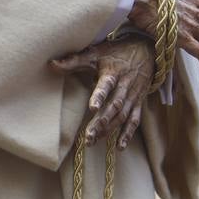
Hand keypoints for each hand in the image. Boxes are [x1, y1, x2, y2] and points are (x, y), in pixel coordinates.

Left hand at [49, 34, 153, 148]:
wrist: (146, 52)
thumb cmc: (116, 53)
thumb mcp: (96, 52)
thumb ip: (74, 60)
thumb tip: (51, 64)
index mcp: (113, 73)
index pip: (106, 85)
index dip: (100, 95)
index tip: (92, 108)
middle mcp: (124, 86)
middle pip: (114, 106)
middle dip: (102, 122)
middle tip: (88, 136)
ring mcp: (132, 97)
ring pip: (122, 116)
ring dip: (110, 130)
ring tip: (94, 140)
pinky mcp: (138, 103)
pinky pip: (135, 121)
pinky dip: (128, 134)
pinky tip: (120, 147)